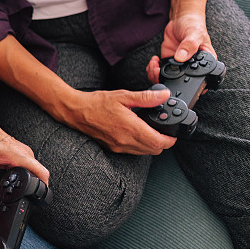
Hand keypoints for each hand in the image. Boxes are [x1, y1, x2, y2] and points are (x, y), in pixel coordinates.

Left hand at [0, 103, 49, 199]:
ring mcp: (22, 151)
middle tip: (20, 192)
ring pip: (31, 169)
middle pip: (37, 173)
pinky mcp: (18, 151)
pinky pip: (25, 165)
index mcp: (19, 154)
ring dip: (25, 178)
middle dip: (32, 185)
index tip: (40, 196)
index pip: (41, 172)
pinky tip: (10, 175)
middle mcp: (23, 152)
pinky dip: (20, 172)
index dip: (43, 186)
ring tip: (14, 183)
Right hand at [55, 87, 176, 154]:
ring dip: (151, 145)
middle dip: (163, 143)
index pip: (158, 142)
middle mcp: (125, 140)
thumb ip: (146, 97)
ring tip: (152, 132)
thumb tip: (164, 95)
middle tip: (164, 132)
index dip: (170, 140)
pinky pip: (133, 152)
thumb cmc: (97, 103)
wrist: (76, 112)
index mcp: (130, 127)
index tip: (173, 134)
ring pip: (144, 153)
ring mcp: (118, 146)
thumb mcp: (123, 96)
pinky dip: (140, 146)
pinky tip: (137, 134)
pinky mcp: (113, 148)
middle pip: (153, 150)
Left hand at [148, 10, 216, 83]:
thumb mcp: (194, 34)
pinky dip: (153, 69)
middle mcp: (191, 67)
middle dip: (166, 80)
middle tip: (159, 71)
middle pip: (180, 82)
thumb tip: (181, 57)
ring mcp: (179, 65)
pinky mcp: (168, 62)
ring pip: (167, 78)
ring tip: (154, 65)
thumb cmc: (193, 25)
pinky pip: (159, 71)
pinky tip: (154, 61)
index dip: (188, 84)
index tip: (176, 78)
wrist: (181, 18)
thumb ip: (189, 45)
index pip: (199, 80)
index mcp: (204, 63)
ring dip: (157, 75)